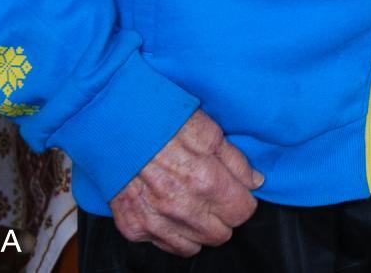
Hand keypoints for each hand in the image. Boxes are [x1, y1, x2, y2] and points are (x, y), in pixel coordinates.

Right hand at [109, 109, 261, 254]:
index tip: (235, 193)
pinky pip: (164, 245)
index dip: (242, 201)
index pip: (242, 212)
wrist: (115, 126)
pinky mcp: (133, 227)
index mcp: (206, 181)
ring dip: (198, 230)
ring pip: (194, 247)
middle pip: (221, 235)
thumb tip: (256, 183)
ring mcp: (155, 221)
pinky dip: (171, 234)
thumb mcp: (208, 131)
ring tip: (191, 205)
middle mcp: (181, 208)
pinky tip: (168, 211)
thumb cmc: (163, 123)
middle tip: (212, 198)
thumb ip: (236, 161)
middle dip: (222, 218)